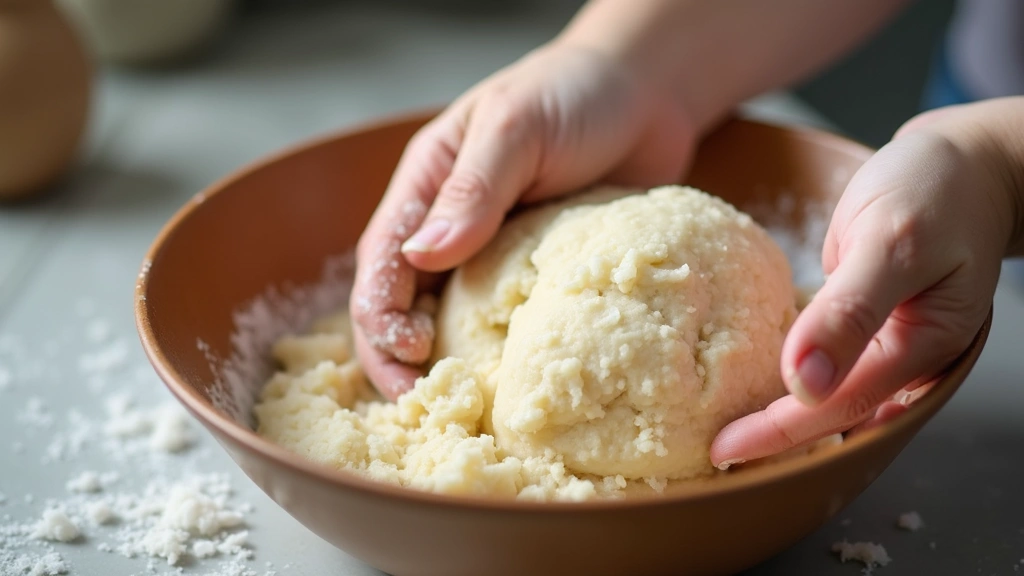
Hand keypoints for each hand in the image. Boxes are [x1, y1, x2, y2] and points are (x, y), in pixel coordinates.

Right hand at [351, 41, 695, 398]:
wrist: (643, 96)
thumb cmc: (572, 96)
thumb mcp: (516, 128)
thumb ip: (472, 189)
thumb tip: (425, 257)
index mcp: (424, 188)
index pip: (382, 262)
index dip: (382, 314)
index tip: (410, 353)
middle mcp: (448, 230)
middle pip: (403, 306)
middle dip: (401, 360)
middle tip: (429, 405)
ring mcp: (492, 258)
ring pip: (452, 325)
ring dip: (449, 368)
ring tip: (466, 412)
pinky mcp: (537, 278)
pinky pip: (510, 326)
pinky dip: (503, 360)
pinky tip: (517, 389)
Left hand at [712, 100, 1023, 467]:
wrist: (964, 165)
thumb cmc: (936, 192)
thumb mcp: (892, 242)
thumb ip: (851, 311)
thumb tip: (806, 381)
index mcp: (923, 350)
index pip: (841, 408)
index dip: (780, 433)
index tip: (724, 449)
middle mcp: (906, 361)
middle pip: (835, 419)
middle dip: (776, 441)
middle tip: (710, 453)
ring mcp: (886, 347)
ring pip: (829, 399)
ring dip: (781, 416)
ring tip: (720, 430)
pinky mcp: (866, 329)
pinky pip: (826, 364)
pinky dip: (790, 377)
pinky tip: (747, 383)